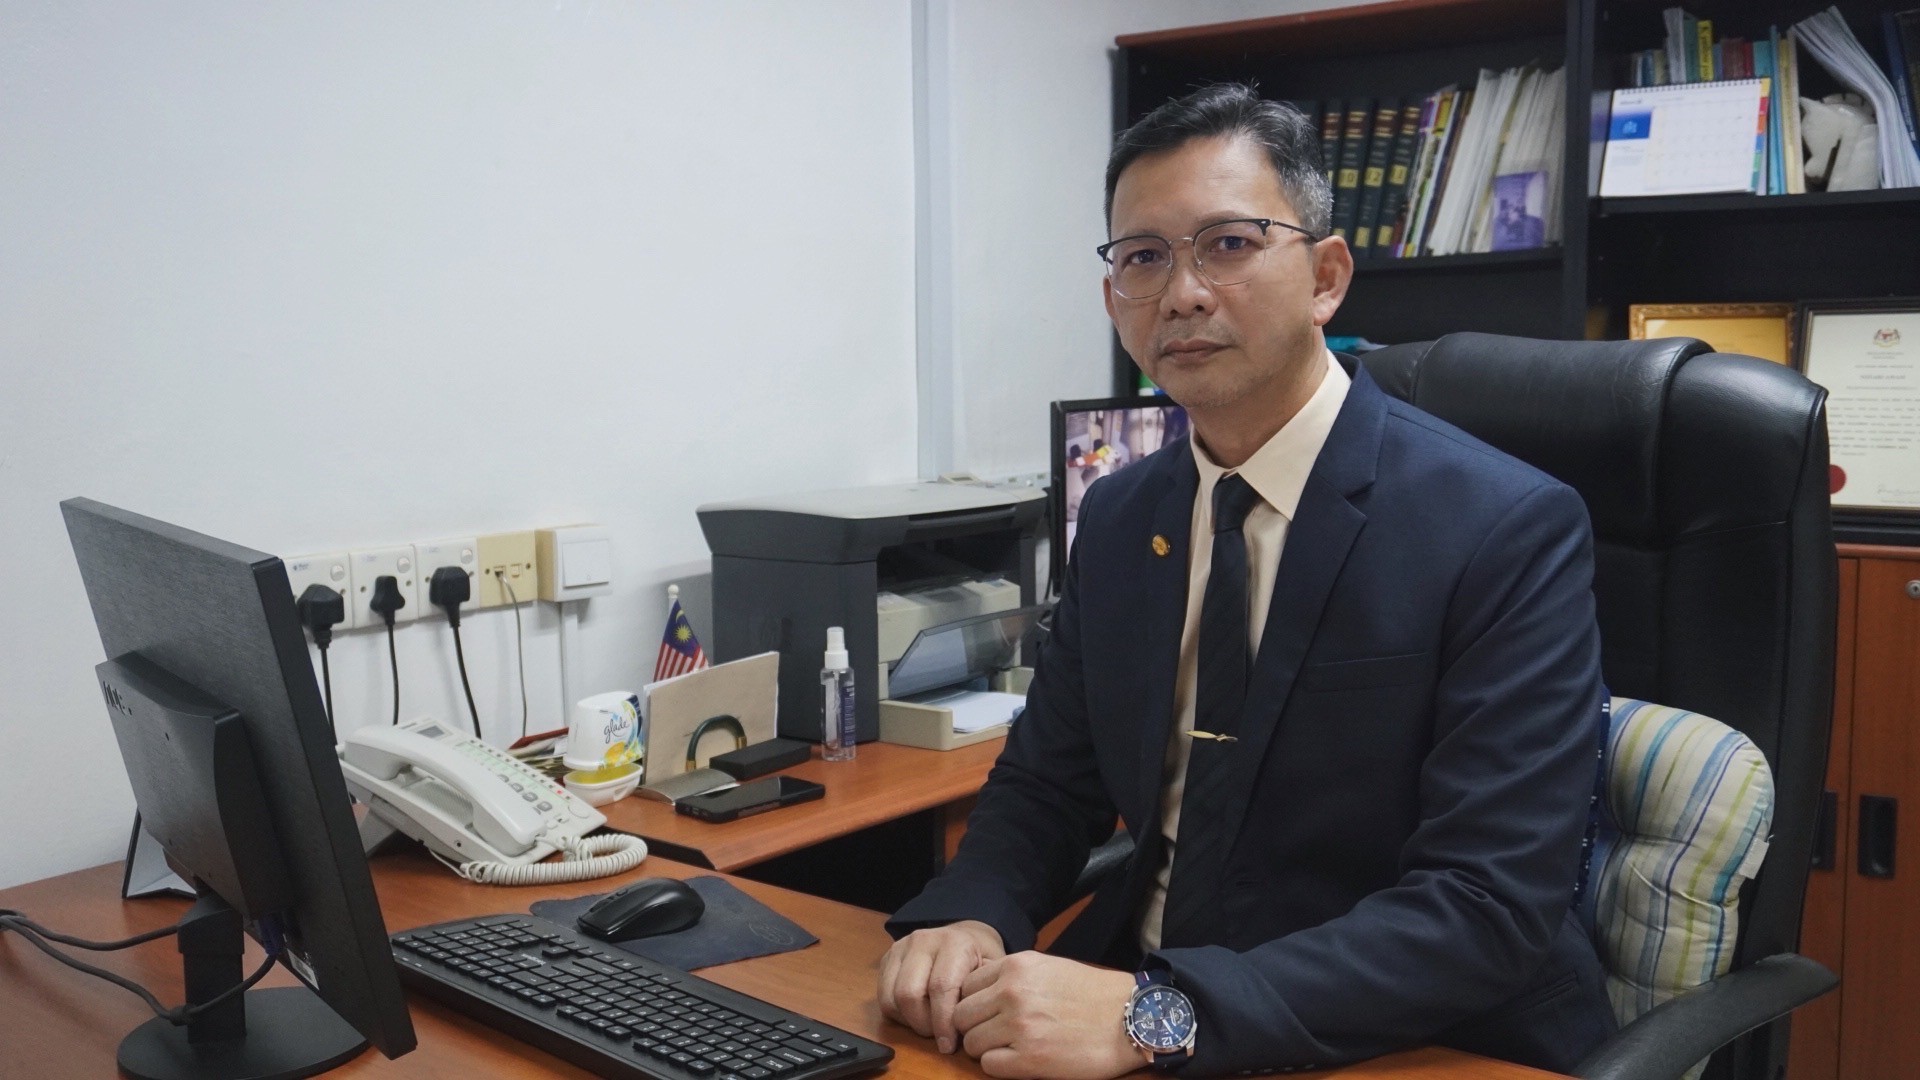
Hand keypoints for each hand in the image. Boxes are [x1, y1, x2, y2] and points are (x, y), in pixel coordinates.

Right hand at [876, 920, 1004, 1052]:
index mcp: (953, 943)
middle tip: (938, 1036)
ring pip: (891, 998)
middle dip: (923, 1025)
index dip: (943, 1022)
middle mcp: (923, 941)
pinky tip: (916, 1016)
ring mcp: (901, 947)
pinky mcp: (887, 958)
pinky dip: (897, 1015)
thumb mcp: (992, 973)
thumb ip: (983, 994)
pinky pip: (882, 997)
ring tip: (929, 1026)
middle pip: (909, 994)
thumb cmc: (980, 961)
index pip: (940, 987)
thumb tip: (971, 1025)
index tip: (948, 1045)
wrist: (965, 937)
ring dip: (909, 1022)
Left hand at [950, 952, 1141, 1079]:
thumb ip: (1012, 976)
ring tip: (1012, 1048)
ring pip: (971, 1043)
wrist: (1132, 1018)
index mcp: (1016, 966)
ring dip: (986, 1048)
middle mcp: (1012, 993)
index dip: (975, 1003)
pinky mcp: (1029, 1059)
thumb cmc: (1093, 994)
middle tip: (996, 1034)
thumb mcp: (1048, 968)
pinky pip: (988, 1066)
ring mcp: (1019, 1026)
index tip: (988, 1013)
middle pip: (961, 1015)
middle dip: (974, 1027)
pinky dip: (1000, 1066)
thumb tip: (979, 993)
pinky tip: (1021, 1060)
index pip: (966, 986)